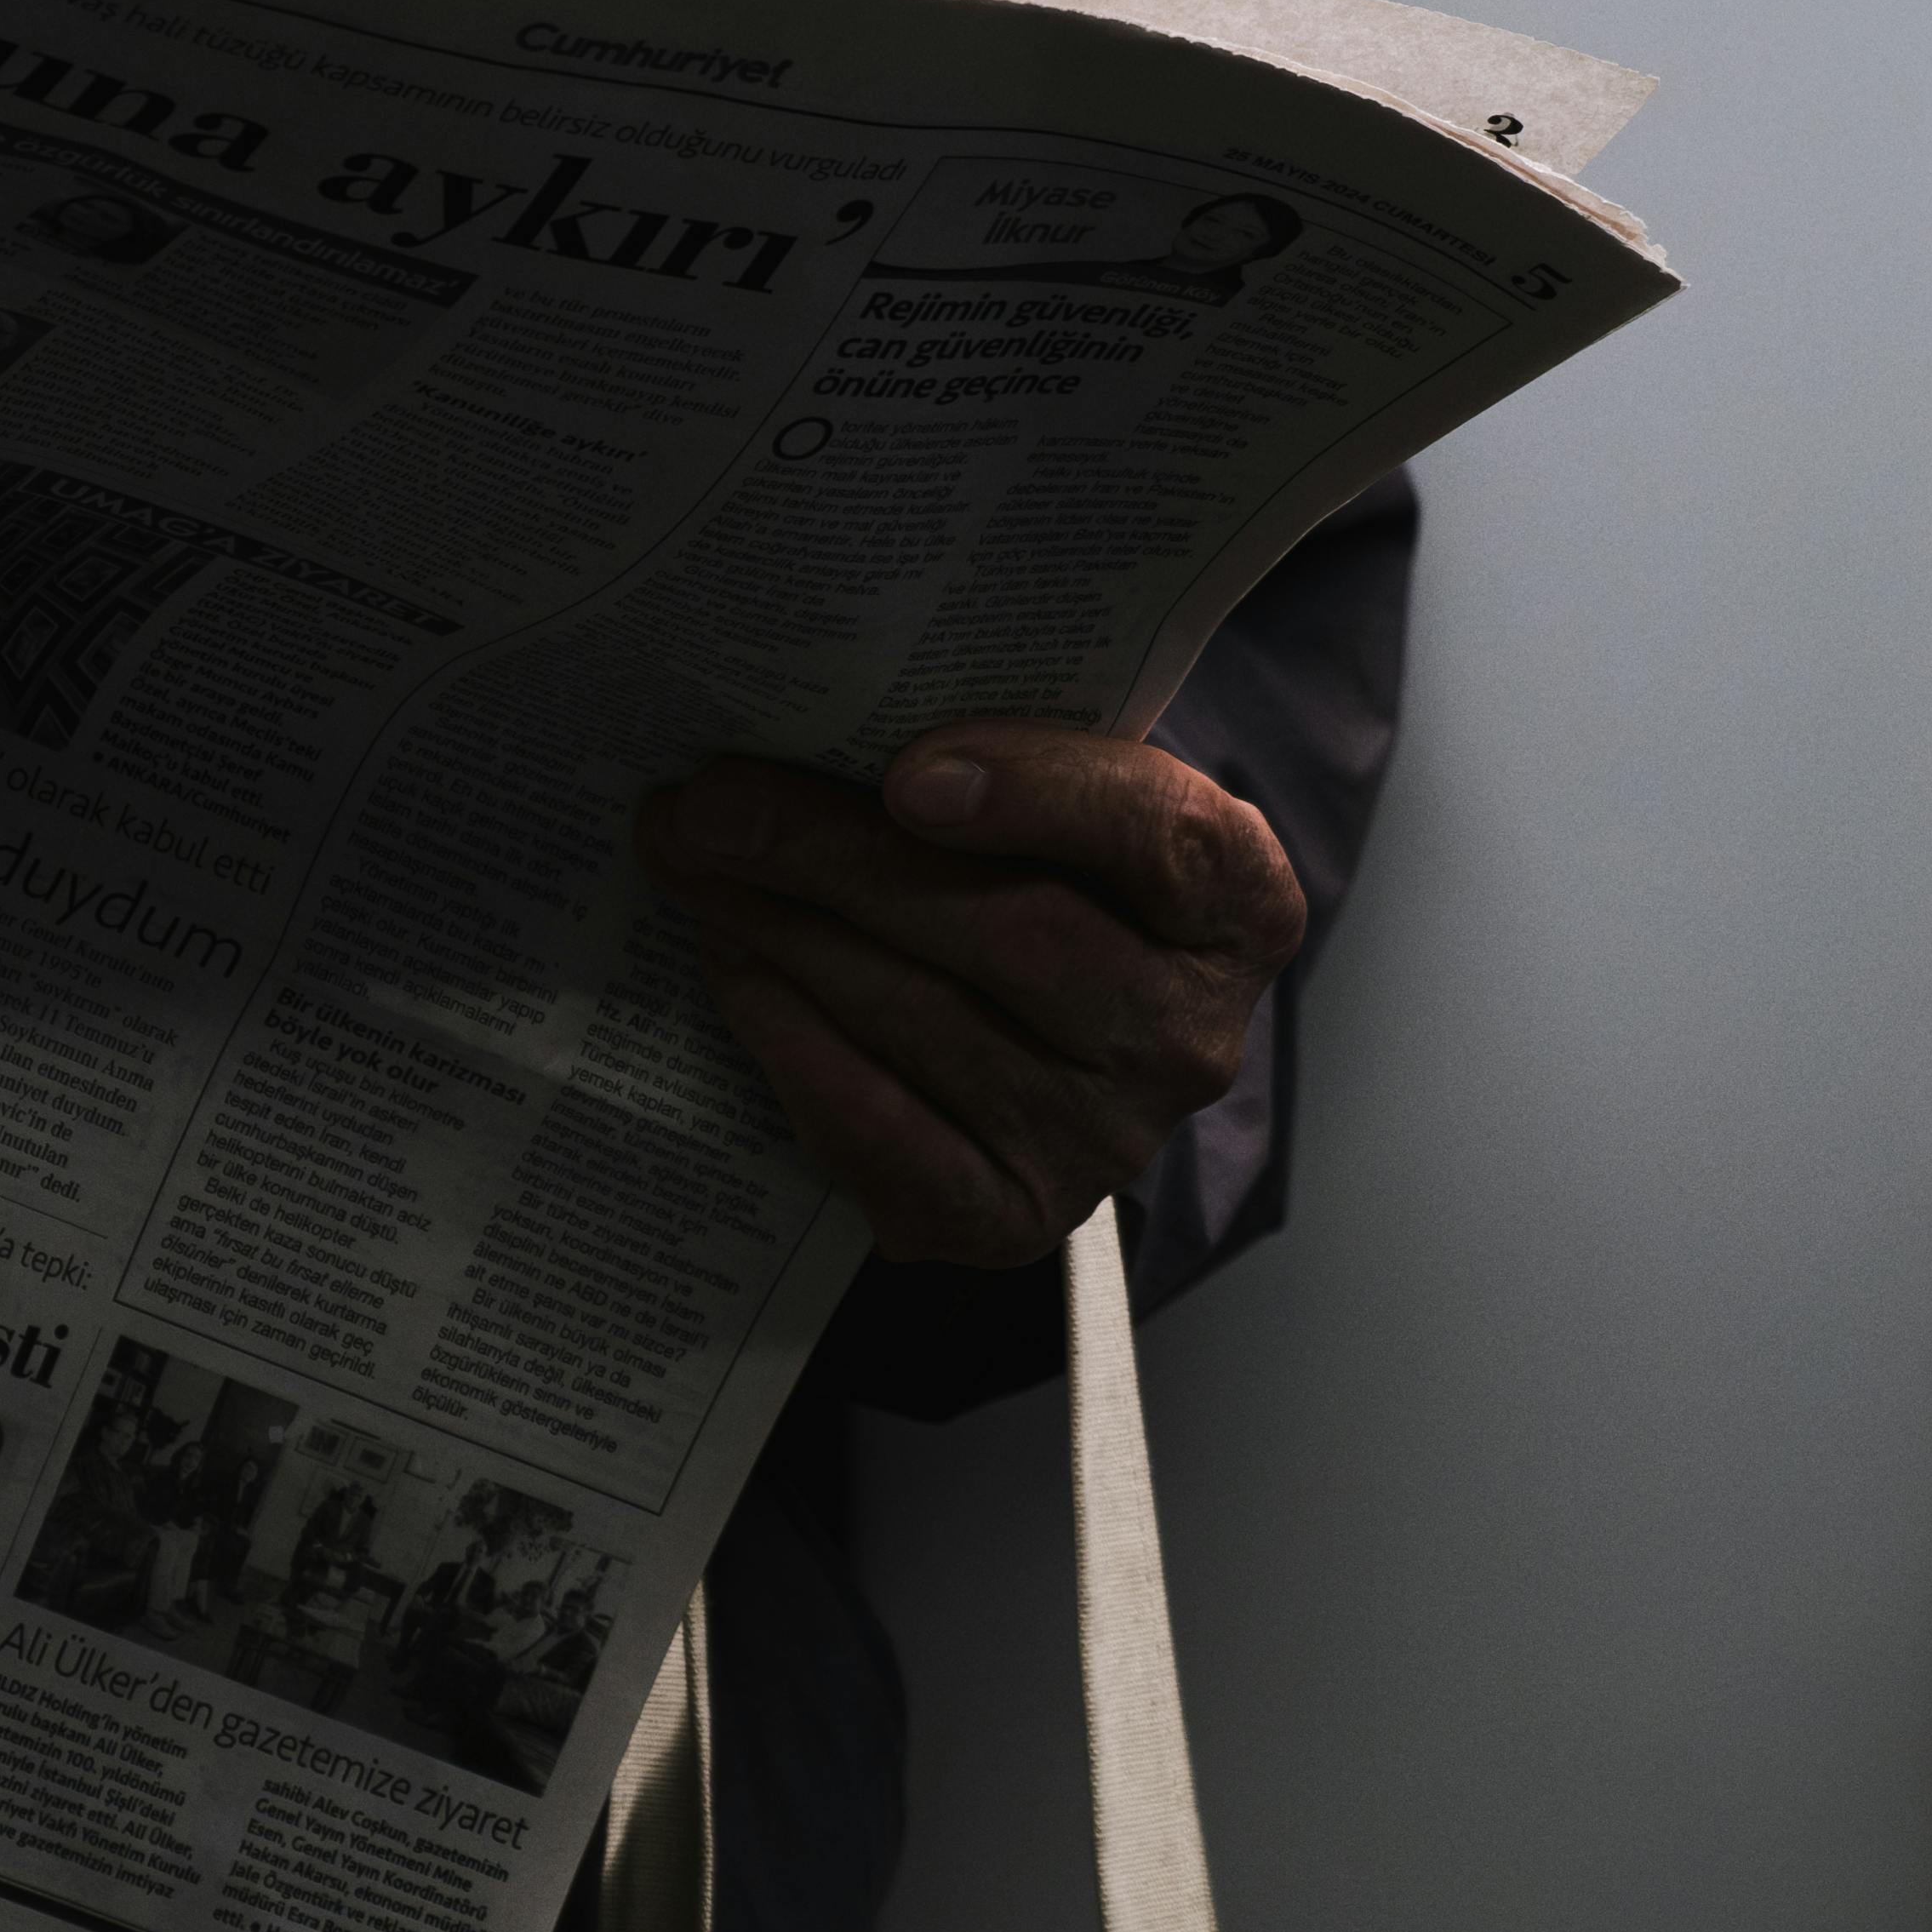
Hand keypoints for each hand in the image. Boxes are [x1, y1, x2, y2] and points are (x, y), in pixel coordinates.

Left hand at [633, 720, 1302, 1268]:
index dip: (1036, 796)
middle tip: (708, 802)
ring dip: (784, 934)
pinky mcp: (1010, 1215)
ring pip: (925, 1019)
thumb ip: (994, 754)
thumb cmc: (1043, 881)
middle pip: (1009, 932)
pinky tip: (729, 967)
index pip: (1161, 835)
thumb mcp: (1063, 799)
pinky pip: (881, 1128)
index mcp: (1238, 902)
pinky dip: (791, 1039)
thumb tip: (814, 716)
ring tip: (694, 864)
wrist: (1048, 1045)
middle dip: (832, 855)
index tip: (905, 772)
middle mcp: (1188, 1033)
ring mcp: (1104, 1139)